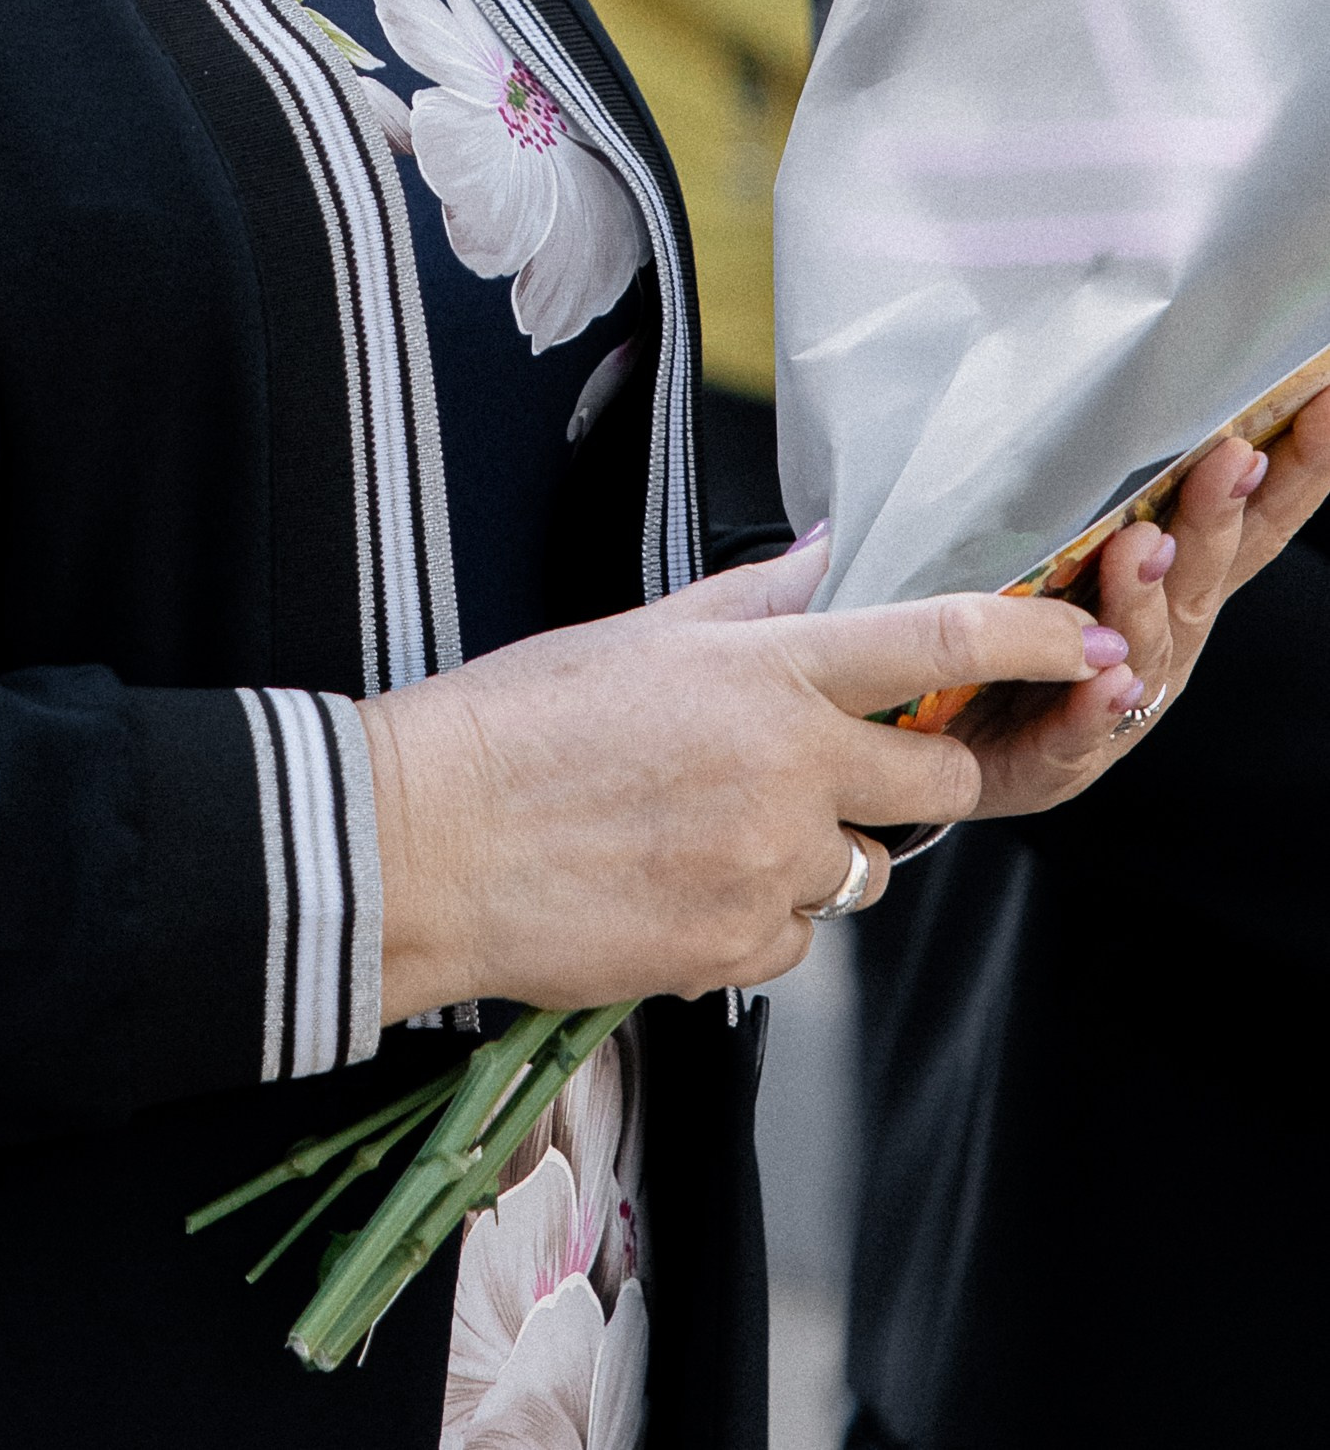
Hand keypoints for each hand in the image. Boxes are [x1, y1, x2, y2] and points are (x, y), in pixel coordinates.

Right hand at [359, 546, 1096, 1019]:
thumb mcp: (635, 634)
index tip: (1080, 642)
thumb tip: (822, 560)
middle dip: (919, 781)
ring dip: (821, 853)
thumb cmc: (512, 726)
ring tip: (713, 829)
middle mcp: (786, 768)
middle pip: (939, 786)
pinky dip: (762, 916)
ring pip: (864, 870)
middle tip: (846, 772)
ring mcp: (770, 866)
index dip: (1029, 642)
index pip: (936, 644)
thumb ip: (749, 602)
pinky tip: (682, 883)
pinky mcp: (741, 949)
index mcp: (763, 673)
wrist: (427, 843)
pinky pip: (801, 936)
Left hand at [957, 390, 1329, 817]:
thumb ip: (1130, 505)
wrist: (963, 749)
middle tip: (1237, 456)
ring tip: (1144, 544)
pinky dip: (1092, 709)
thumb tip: (1174, 422)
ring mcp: (1115, 707)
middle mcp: (1161, 647)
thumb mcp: (1085, 557)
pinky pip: (1075, 733)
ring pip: (1143, 649)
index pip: (1249, 528)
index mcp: (1176, 595)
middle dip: (1221, 517)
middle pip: (1201, 577)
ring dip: (1146, 597)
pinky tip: (1104, 682)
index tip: (1323, 405)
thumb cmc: (1032, 639)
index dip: (1295, 476)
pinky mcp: (1055, 757)